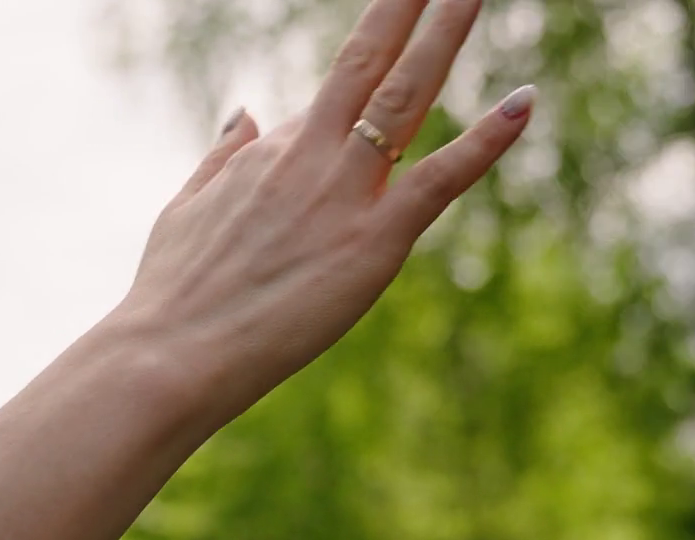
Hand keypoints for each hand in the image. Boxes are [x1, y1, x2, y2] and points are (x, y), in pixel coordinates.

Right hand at [107, 0, 534, 419]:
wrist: (170, 351)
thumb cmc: (173, 294)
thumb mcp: (186, 208)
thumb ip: (222, 157)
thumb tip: (246, 109)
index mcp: (271, 150)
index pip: (332, 100)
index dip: (372, 59)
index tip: (403, 13)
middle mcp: (309, 154)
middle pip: (369, 61)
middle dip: (409, 6)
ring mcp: (343, 192)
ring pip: (406, 95)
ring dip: (444, 35)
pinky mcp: (374, 240)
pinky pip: (440, 179)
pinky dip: (485, 140)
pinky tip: (524, 103)